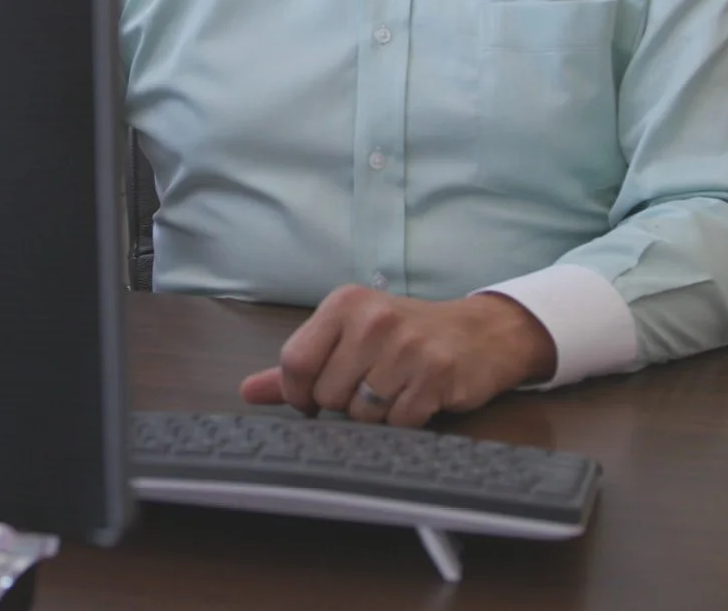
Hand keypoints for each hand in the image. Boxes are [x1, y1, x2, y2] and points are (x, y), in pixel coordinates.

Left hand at [239, 287, 556, 427]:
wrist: (479, 333)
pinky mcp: (435, 374)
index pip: (294, 361)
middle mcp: (373, 319)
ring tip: (397, 388)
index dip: (299, 393)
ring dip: (377, 413)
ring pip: (361, 413)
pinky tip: (418, 397)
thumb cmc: (407, 335)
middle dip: (345, 402)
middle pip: (328, 394)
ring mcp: (406, 346)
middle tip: (372, 384)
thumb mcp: (350, 335)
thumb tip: (248, 391)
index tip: (313, 399)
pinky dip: (405, 420)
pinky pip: (398, 423)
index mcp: (344, 304)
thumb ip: (300, 363)